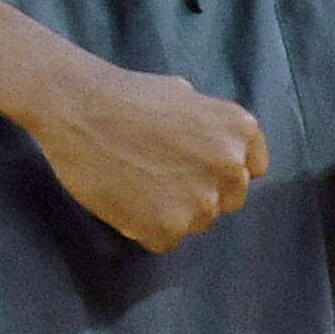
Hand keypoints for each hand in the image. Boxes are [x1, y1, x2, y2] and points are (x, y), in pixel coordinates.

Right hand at [28, 52, 268, 253]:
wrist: (80, 109)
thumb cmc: (129, 94)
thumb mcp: (185, 95)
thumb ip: (210, 125)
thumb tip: (212, 145)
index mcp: (238, 131)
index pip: (254, 167)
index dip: (225, 167)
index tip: (201, 162)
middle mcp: (229, 168)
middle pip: (227, 199)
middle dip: (202, 189)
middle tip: (164, 172)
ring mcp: (200, 203)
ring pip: (196, 221)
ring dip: (174, 210)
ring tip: (140, 182)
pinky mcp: (166, 231)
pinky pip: (166, 239)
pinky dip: (148, 226)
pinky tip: (127, 199)